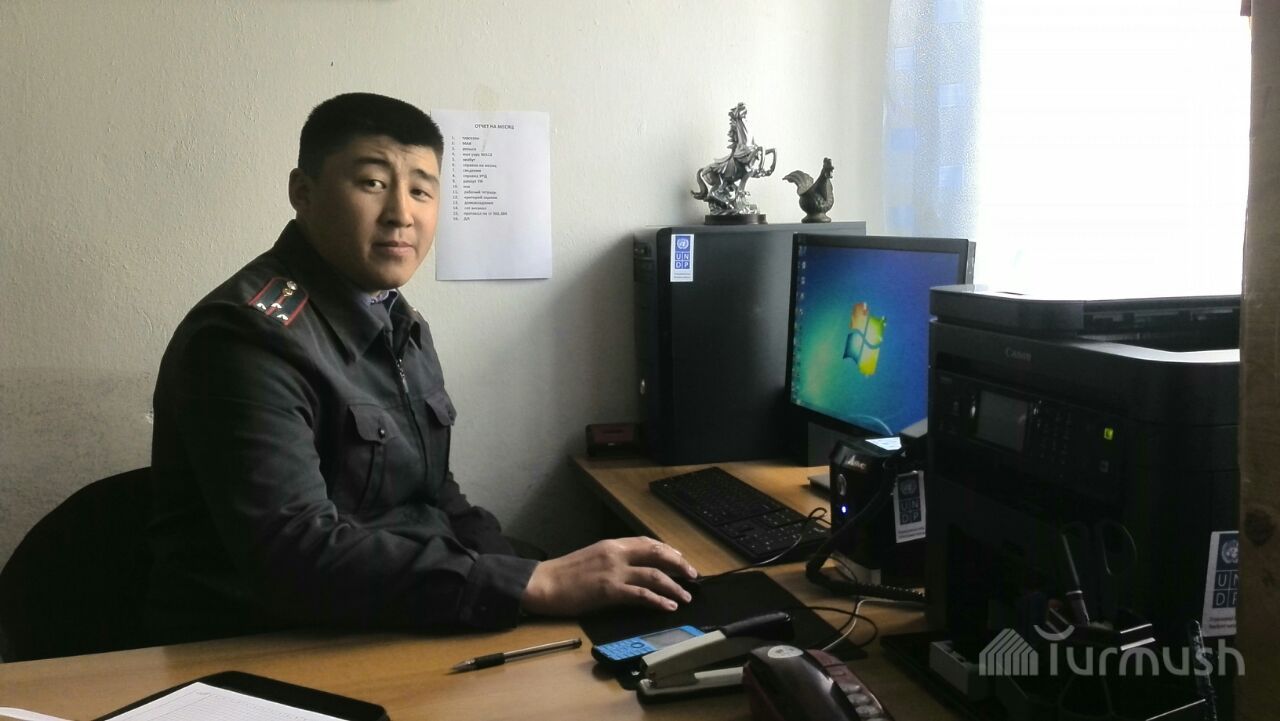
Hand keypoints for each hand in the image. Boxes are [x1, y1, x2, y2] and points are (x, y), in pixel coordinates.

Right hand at [520, 537, 698, 615]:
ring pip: (654, 575)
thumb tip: (635, 568)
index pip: (647, 542)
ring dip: (674, 586)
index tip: (681, 559)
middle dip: (679, 565)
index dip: (668, 551)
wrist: (543, 583)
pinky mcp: (609, 591)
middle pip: (657, 554)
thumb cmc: (565, 573)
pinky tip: (669, 606)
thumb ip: (615, 559)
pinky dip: (658, 600)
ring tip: (686, 596)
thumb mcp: (593, 556)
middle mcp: (616, 554)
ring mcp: (614, 572)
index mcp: (612, 544)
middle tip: (693, 576)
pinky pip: (641, 595)